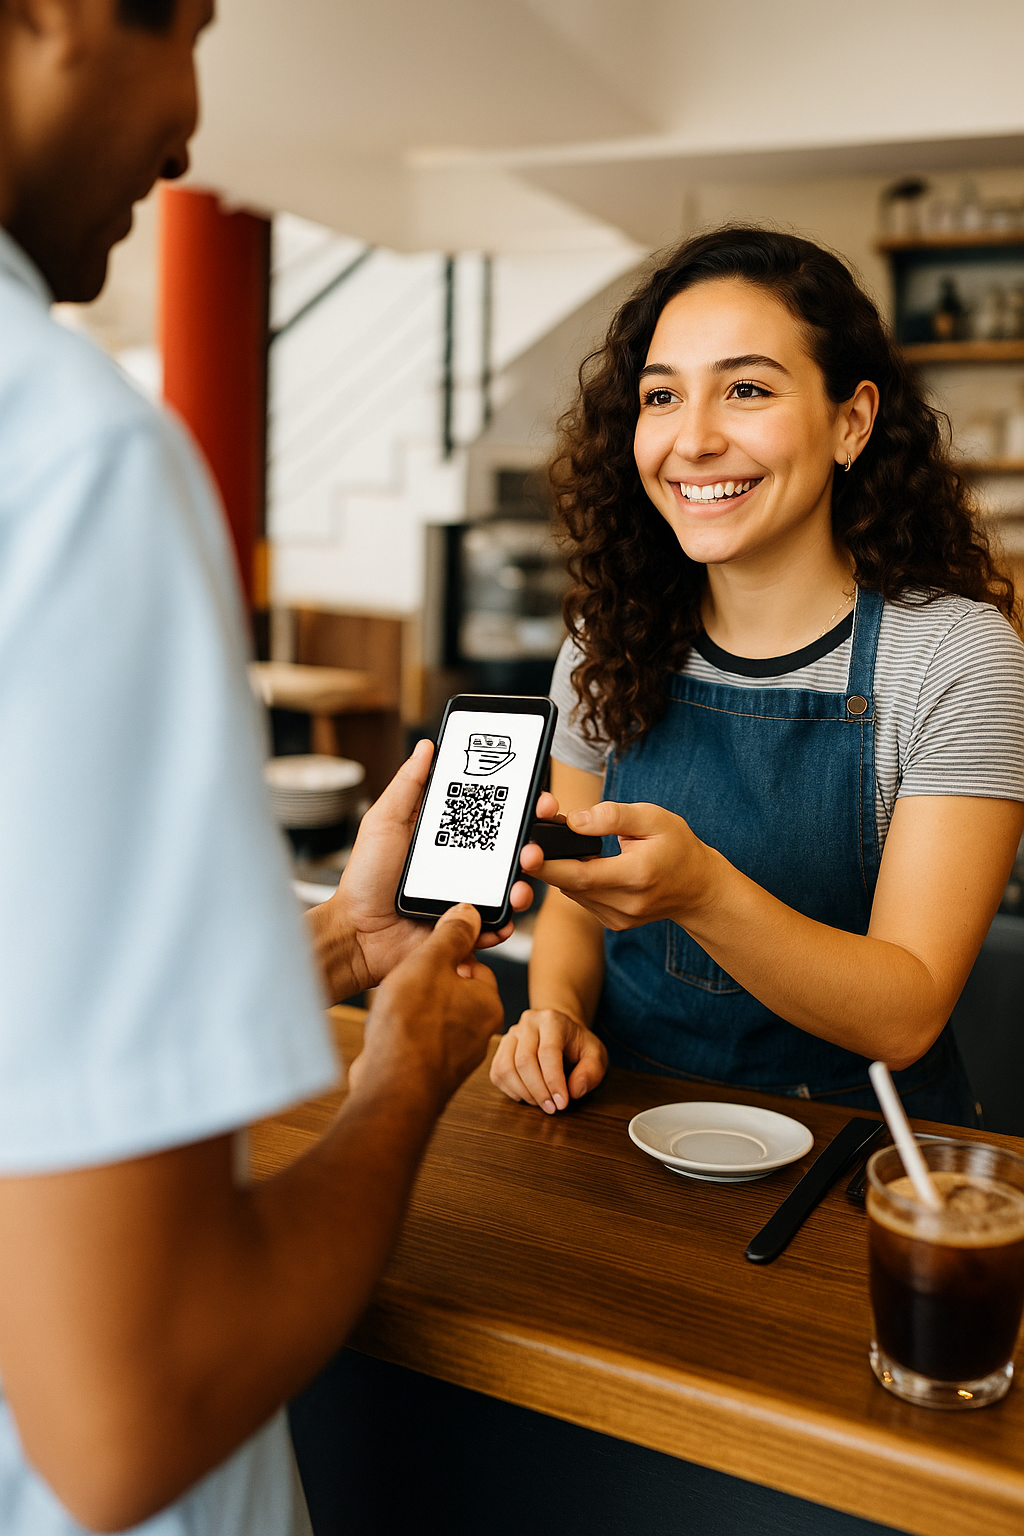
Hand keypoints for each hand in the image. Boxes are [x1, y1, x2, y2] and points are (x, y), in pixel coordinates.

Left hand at [309, 741, 540, 1000]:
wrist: (356, 932)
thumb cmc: (365, 876)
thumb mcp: (385, 821)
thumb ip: (408, 785)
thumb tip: (427, 746)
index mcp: (450, 836)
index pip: (494, 816)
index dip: (520, 806)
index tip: (537, 797)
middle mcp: (465, 865)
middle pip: (512, 852)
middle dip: (533, 846)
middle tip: (533, 846)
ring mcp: (468, 897)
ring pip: (510, 889)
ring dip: (523, 887)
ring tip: (518, 887)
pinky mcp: (466, 929)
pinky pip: (495, 925)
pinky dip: (503, 924)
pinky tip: (501, 919)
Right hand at [349, 905, 503, 1105]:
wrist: (390, 1088)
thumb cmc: (412, 1026)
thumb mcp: (430, 962)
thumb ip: (451, 934)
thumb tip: (469, 913)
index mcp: (488, 1002)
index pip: (474, 965)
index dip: (445, 956)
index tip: (425, 955)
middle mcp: (480, 1032)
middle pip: (452, 991)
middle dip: (425, 984)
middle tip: (405, 983)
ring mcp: (457, 1055)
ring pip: (433, 1017)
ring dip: (411, 1010)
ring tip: (394, 1010)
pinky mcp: (433, 1072)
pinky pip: (418, 1042)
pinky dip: (403, 1034)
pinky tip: (388, 1034)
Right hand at [490, 1008, 607, 1112]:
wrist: (561, 1032)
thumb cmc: (578, 1045)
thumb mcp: (596, 1055)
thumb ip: (591, 1072)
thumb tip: (574, 1090)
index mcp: (552, 1020)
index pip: (548, 1052)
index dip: (554, 1081)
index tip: (562, 1103)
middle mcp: (528, 1023)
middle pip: (524, 1061)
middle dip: (538, 1091)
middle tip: (552, 1108)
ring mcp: (511, 1034)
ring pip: (506, 1068)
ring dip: (524, 1093)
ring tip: (541, 1102)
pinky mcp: (500, 1049)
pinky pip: (497, 1073)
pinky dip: (511, 1091)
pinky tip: (528, 1095)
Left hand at [524, 801, 714, 930]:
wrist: (699, 888)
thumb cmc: (678, 847)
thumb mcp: (653, 818)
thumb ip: (613, 817)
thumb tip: (575, 820)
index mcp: (637, 875)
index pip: (581, 875)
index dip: (548, 865)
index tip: (527, 853)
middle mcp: (626, 903)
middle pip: (570, 885)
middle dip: (547, 863)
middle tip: (531, 844)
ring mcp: (619, 917)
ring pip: (573, 892)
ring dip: (562, 870)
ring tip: (563, 847)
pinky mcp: (614, 922)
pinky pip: (583, 899)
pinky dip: (577, 881)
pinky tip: (585, 865)